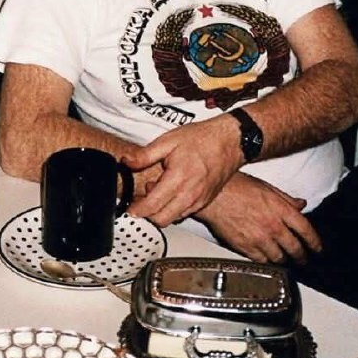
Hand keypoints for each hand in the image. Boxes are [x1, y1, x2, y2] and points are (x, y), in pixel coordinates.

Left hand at [123, 115, 241, 225]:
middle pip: (162, 219)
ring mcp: (199, 200)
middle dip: (148, 214)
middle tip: (142, 200)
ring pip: (174, 218)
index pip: (152, 205)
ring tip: (158, 190)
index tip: (130, 208)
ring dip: (162, 211)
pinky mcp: (205, 201)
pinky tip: (173, 191)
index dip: (137, 210)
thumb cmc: (202, 139)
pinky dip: (175, 208)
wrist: (230, 141)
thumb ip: (145, 154)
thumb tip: (127, 161)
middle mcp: (190, 194)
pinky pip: (185, 213)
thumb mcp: (169, 140)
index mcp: (178, 179)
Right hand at [196, 172, 321, 264]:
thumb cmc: (236, 186)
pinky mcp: (245, 247)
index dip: (315, 242)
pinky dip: (267, 262)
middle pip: (295, 248)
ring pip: (279, 258)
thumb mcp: (266, 186)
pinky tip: (267, 260)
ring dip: (284, 260)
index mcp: (280, 209)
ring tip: (286, 261)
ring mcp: (259, 239)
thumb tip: (300, 204)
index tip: (318, 248)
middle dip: (302, 257)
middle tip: (304, 260)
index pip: (306, 230)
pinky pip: (261, 261)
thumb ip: (286, 199)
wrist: (213, 194)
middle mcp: (273, 226)